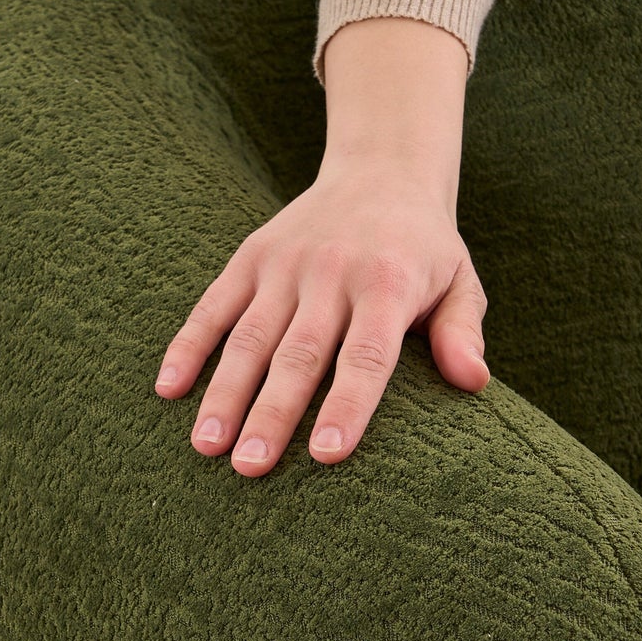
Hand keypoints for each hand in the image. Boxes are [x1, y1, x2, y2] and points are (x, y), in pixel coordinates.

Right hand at [154, 164, 490, 474]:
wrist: (381, 171)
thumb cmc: (425, 248)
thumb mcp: (460, 281)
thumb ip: (462, 331)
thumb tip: (473, 381)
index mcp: (389, 284)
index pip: (367, 354)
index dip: (347, 404)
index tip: (327, 455)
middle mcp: (334, 273)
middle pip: (299, 354)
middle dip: (272, 414)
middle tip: (251, 469)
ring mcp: (286, 264)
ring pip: (250, 336)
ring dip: (225, 393)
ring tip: (207, 447)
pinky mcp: (251, 256)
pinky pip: (214, 304)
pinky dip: (189, 344)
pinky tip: (168, 389)